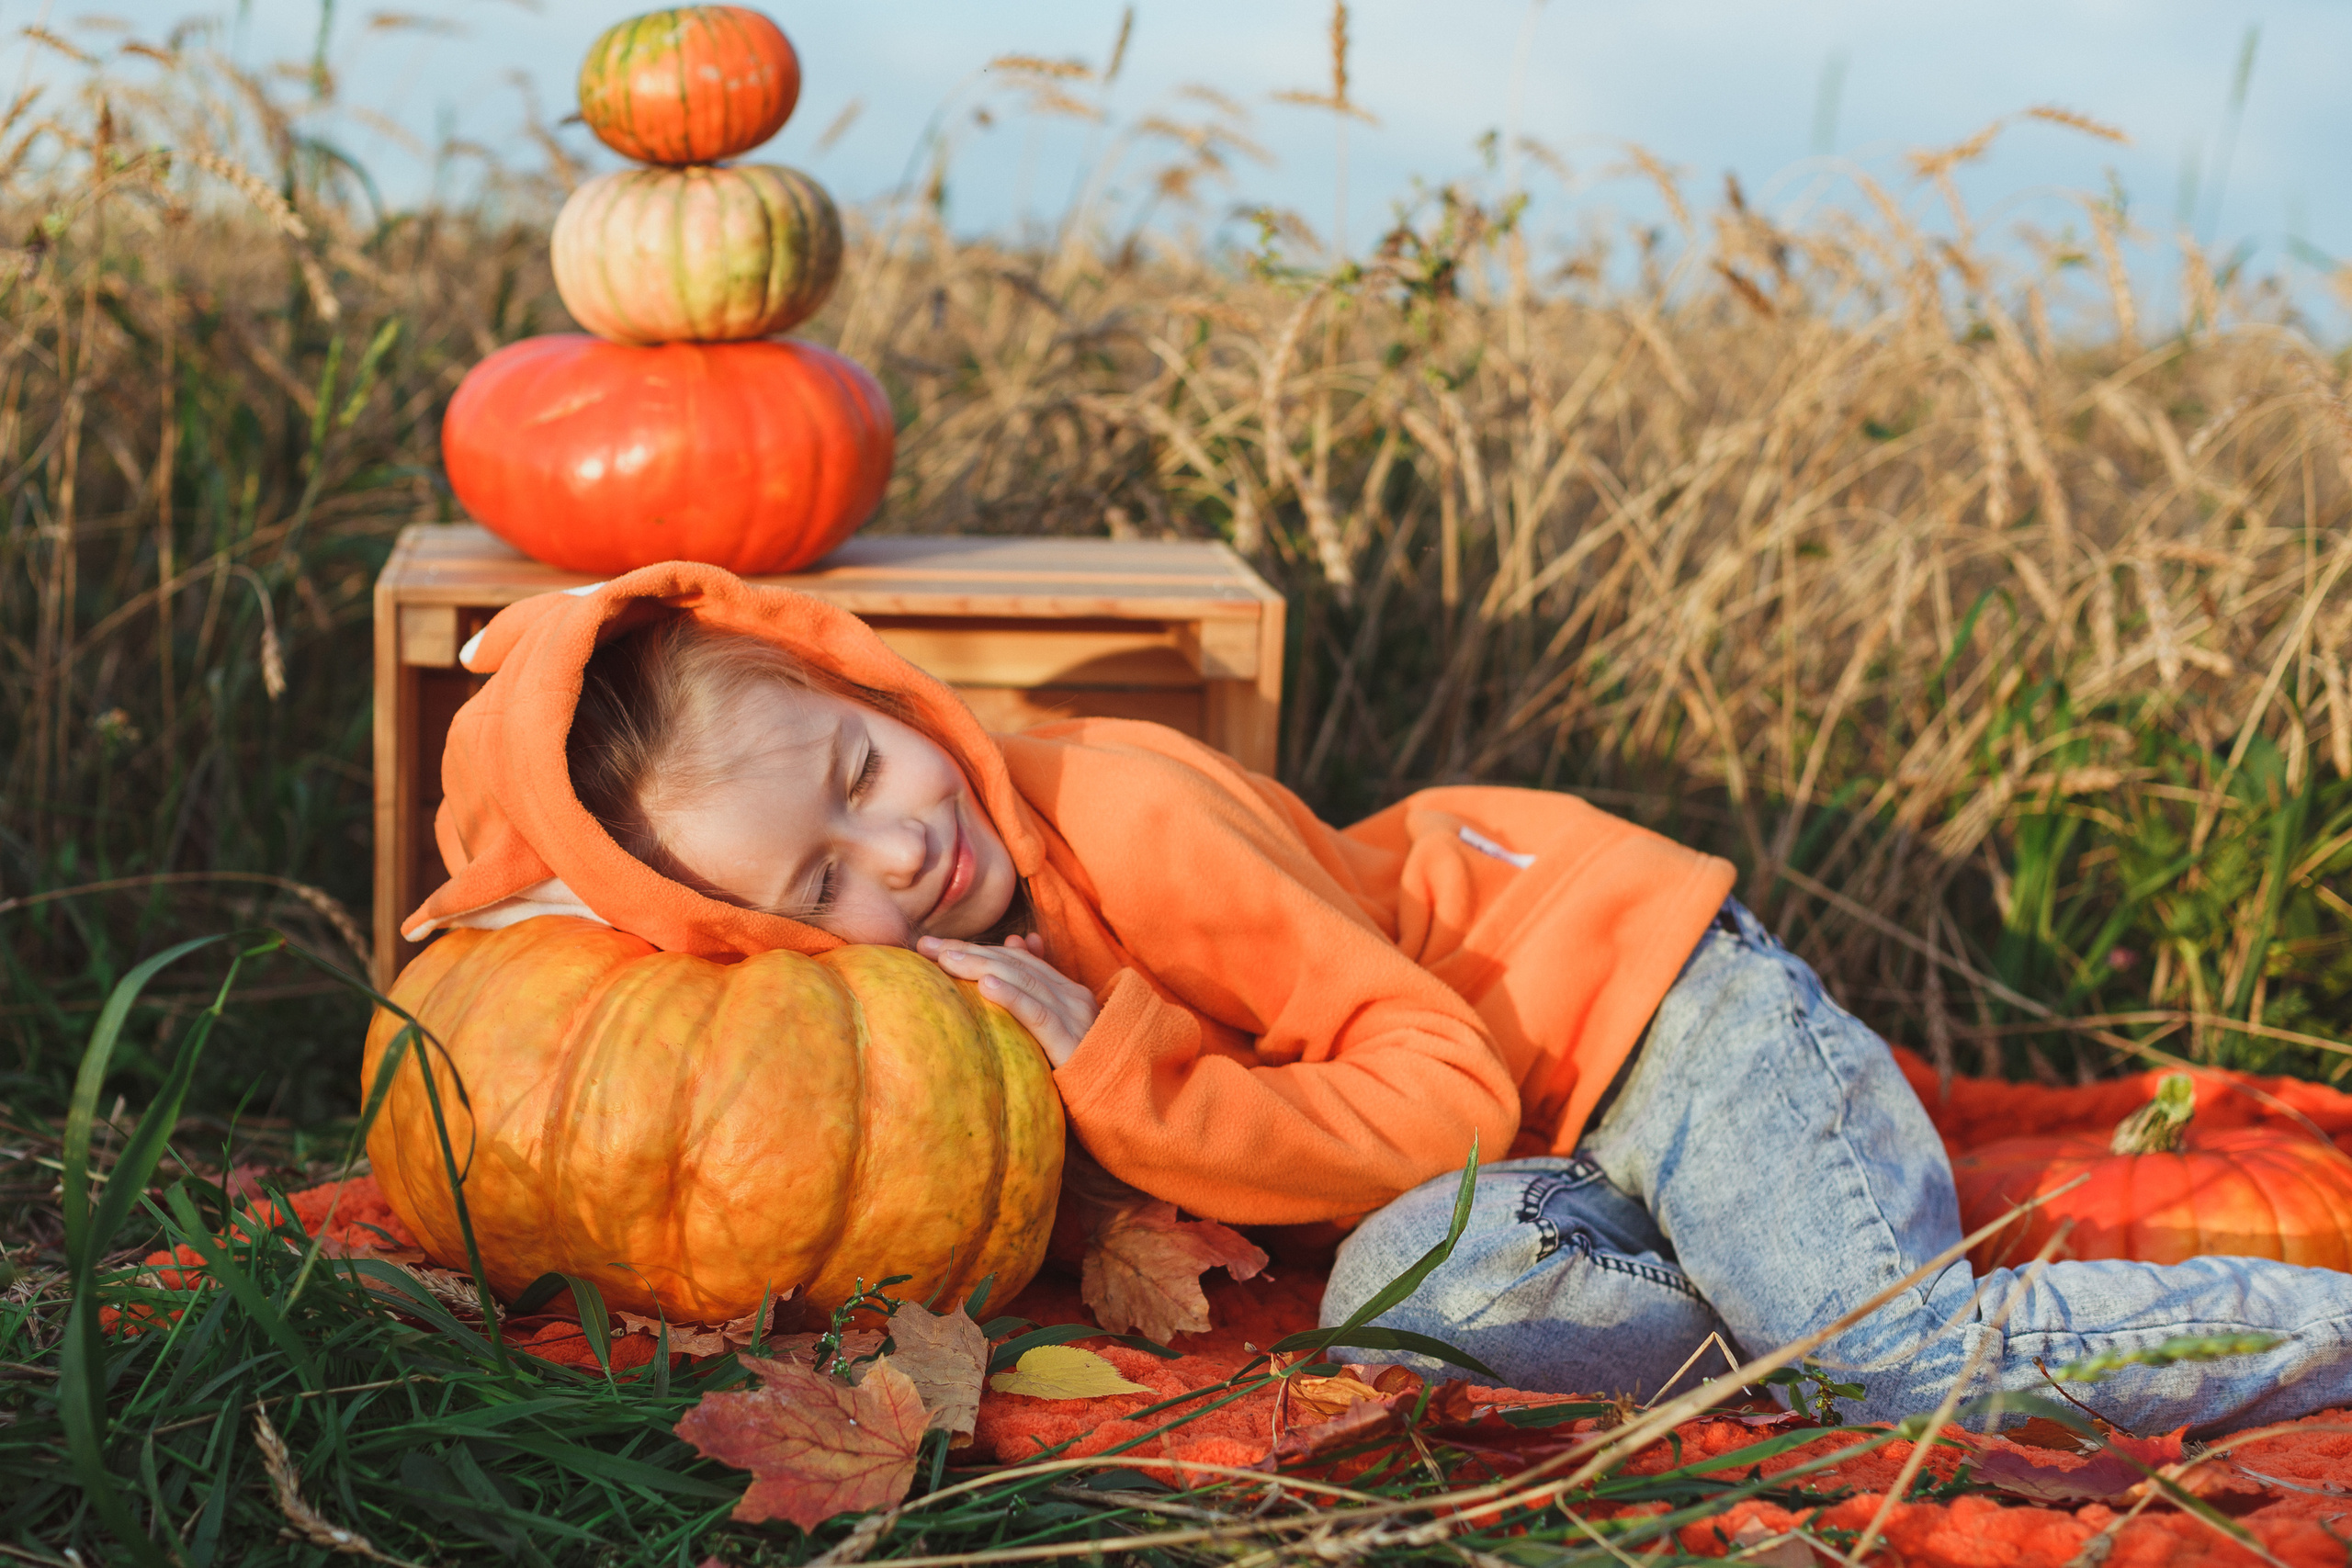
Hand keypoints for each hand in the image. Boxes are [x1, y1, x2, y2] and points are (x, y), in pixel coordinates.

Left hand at [916, 932, 1096, 1067]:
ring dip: (981, 966)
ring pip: (1024, 982)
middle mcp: (1073, 998)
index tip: (935, 948)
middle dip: (969, 952)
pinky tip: (986, 986)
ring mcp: (1075, 1018)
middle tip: (927, 947)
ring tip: (946, 960)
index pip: (1017, 960)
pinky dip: (1012, 997)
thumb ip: (1035, 993)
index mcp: (1067, 992)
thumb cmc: (1077, 1074)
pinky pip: (1039, 1015)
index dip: (976, 949)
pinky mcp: (1073, 1042)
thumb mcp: (1054, 1033)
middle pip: (1015, 965)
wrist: (1115, 1109)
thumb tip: (1017, 943)